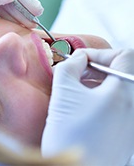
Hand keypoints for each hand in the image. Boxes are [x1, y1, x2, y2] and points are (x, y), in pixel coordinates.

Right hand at [41, 49, 133, 165]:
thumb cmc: (71, 137)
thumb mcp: (64, 92)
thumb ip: (70, 67)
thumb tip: (77, 58)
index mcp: (123, 94)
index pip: (123, 56)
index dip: (99, 53)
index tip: (80, 60)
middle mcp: (133, 107)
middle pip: (121, 71)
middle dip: (96, 67)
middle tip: (76, 72)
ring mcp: (130, 121)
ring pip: (118, 87)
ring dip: (97, 81)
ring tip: (75, 87)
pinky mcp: (124, 131)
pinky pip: (117, 103)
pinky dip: (100, 96)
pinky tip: (81, 103)